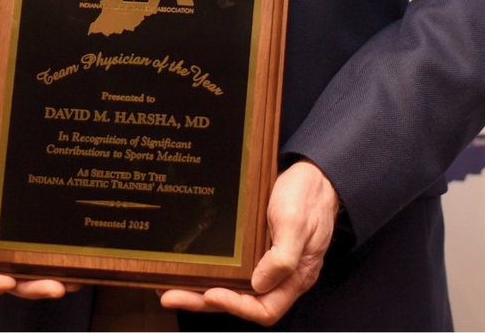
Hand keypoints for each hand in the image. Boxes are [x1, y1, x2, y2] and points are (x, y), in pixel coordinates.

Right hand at [0, 129, 74, 300]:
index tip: (7, 281)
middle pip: (12, 278)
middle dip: (33, 287)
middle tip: (56, 288)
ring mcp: (15, 238)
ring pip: (32, 267)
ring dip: (52, 278)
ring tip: (75, 280)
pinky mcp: (34, 223)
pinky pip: (47, 243)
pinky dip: (61, 255)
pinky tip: (80, 257)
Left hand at [160, 159, 338, 326]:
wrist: (313, 174)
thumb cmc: (308, 197)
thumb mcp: (296, 224)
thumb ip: (282, 258)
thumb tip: (258, 285)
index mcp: (294, 277)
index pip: (264, 309)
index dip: (237, 306)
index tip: (211, 293)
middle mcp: (279, 276)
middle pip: (241, 300)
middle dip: (205, 300)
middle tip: (171, 295)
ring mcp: (266, 262)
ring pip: (233, 286)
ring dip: (202, 289)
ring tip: (172, 287)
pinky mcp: (257, 247)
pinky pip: (234, 267)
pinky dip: (213, 270)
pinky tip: (193, 265)